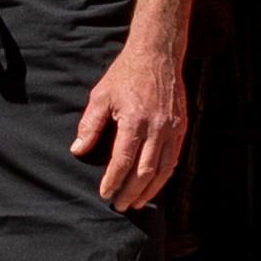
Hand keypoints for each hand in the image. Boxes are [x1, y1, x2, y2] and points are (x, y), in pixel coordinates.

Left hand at [72, 40, 190, 209]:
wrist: (157, 54)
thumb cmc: (126, 74)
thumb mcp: (101, 96)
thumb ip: (90, 125)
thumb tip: (78, 150)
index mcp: (134, 120)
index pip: (123, 161)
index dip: (113, 181)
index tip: (104, 194)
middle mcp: (157, 127)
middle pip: (144, 171)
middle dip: (131, 192)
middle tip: (119, 206)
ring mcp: (172, 129)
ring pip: (163, 170)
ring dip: (150, 190)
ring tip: (136, 203)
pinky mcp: (182, 128)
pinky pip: (174, 159)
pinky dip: (164, 176)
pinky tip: (154, 185)